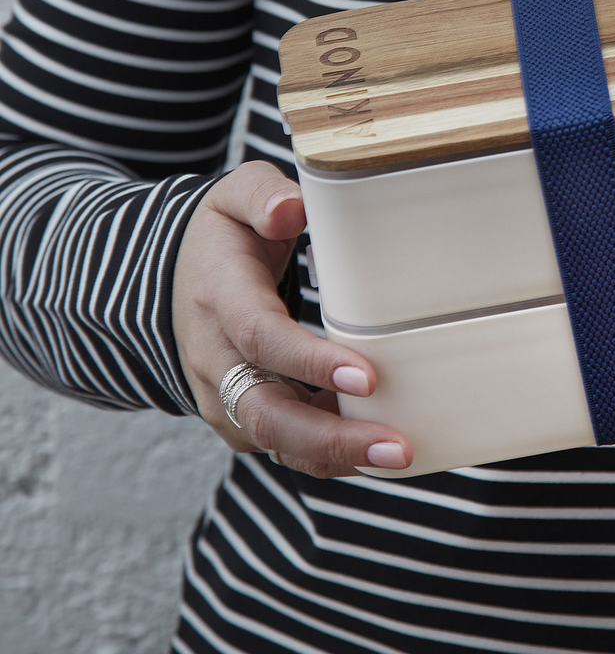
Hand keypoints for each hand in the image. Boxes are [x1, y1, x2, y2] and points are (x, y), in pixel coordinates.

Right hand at [172, 161, 412, 476]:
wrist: (175, 276)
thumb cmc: (226, 234)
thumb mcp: (236, 196)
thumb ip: (263, 195)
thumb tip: (291, 209)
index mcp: (219, 297)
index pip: (262, 338)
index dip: (311, 362)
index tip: (369, 376)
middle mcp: (214, 357)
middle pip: (266, 412)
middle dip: (331, 436)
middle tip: (397, 446)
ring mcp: (223, 394)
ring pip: (275, 440)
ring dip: (335, 455)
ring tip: (399, 455)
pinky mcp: (239, 416)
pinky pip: (283, 446)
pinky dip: (327, 457)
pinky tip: (378, 452)